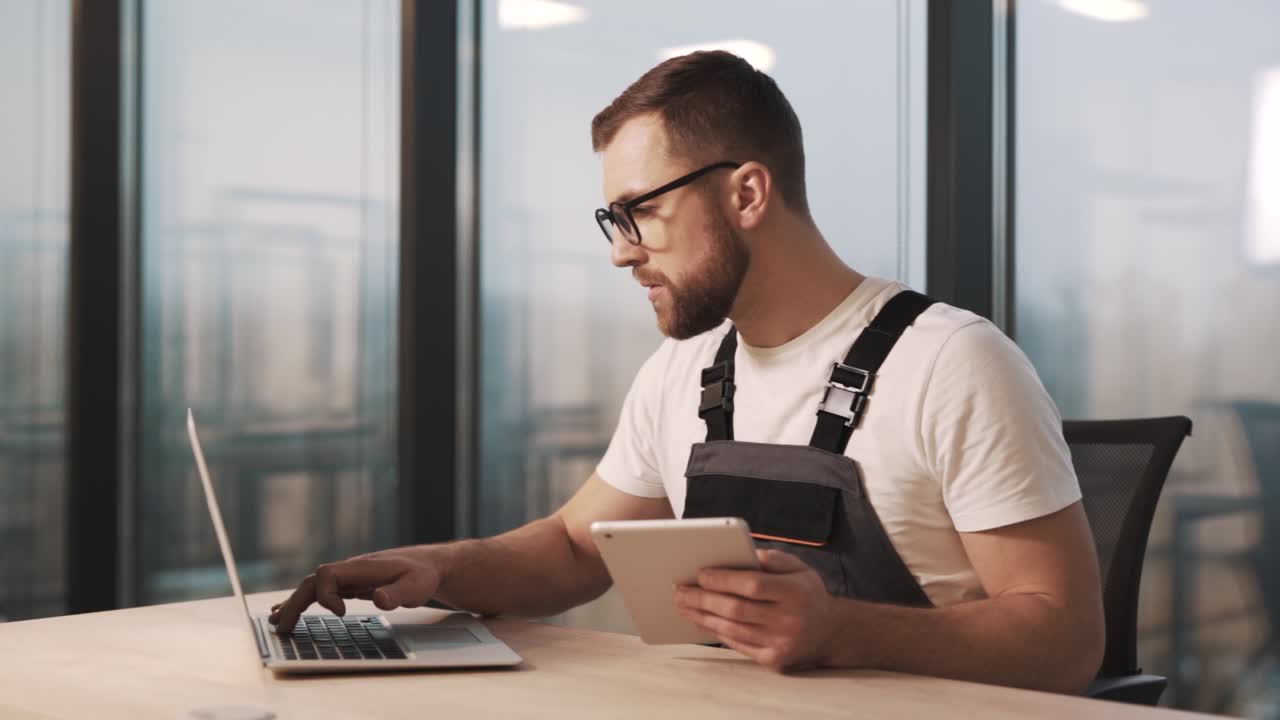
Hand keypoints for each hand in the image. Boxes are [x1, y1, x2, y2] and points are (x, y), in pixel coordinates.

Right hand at [268, 547, 442, 632]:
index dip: (326, 594)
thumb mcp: (417, 585)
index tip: (340, 613)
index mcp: (362, 568)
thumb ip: (398, 593)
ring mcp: (348, 578)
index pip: (328, 573)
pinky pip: (320, 592)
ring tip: (276, 623)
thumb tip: (379, 599)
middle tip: (282, 627)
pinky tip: (289, 612)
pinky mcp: (350, 586)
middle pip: (313, 581)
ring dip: (293, 604)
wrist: (429, 565)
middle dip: (295, 603)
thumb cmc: (422, 575)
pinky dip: (303, 602)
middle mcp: (350, 570)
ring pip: (313, 587)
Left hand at [674, 549, 836, 670]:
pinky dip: (717, 632)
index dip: (724, 580)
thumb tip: (740, 554)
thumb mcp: (799, 567)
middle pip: (737, 609)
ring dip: (703, 616)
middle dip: (703, 599)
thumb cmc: (806, 593)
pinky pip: (738, 645)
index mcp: (796, 593)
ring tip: (684, 605)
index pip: (753, 585)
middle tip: (680, 590)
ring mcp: (782, 644)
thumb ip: (772, 559)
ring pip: (732, 629)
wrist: (829, 632)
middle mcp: (790, 620)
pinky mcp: (773, 660)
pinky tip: (702, 620)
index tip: (700, 574)